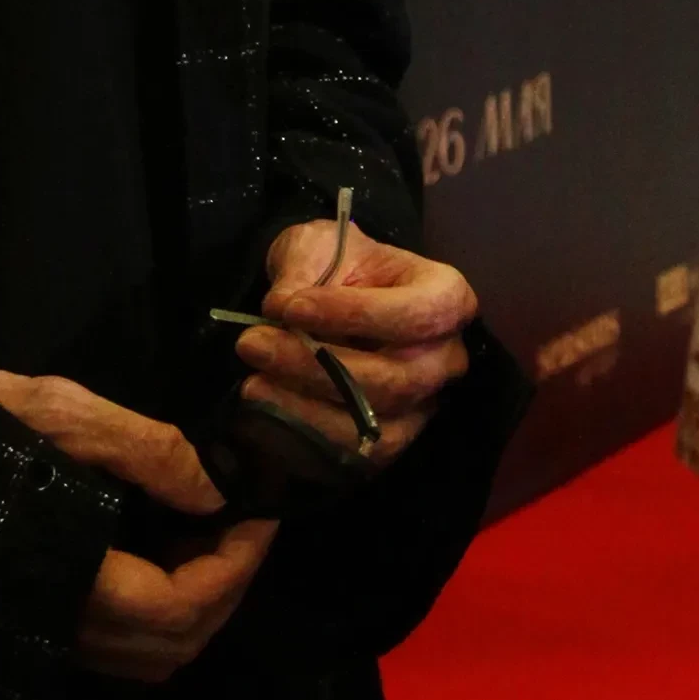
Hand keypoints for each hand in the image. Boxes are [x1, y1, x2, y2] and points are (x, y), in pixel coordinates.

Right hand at [0, 367, 277, 683]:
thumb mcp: (59, 413)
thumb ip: (146, 451)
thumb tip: (218, 492)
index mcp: (63, 579)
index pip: (178, 607)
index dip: (234, 566)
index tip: (260, 509)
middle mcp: (54, 627)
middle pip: (173, 645)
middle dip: (225, 586)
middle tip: (245, 521)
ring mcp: (39, 634)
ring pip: (147, 656)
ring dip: (195, 604)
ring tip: (208, 533)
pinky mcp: (28, 623)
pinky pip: (116, 646)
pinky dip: (158, 611)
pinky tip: (159, 549)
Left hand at [222, 217, 476, 467]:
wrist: (327, 301)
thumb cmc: (335, 266)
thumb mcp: (317, 246)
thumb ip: (302, 270)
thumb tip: (281, 309)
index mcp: (447, 298)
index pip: (419, 313)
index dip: (358, 314)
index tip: (291, 306)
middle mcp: (445, 359)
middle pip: (396, 377)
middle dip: (317, 365)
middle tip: (252, 344)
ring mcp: (422, 406)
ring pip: (373, 421)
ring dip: (306, 404)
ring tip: (251, 381)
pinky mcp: (390, 441)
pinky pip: (355, 453)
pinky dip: (306, 433)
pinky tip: (265, 409)